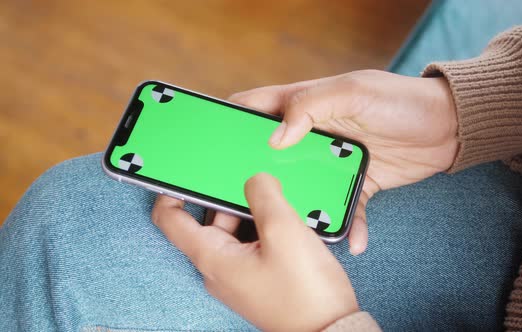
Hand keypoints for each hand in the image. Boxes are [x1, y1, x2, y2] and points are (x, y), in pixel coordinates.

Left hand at [152, 173, 358, 331]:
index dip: (171, 193)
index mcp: (213, 258)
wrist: (331, 330)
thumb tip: (256, 180)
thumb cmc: (305, 292)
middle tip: (254, 181)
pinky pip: (252, 243)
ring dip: (253, 212)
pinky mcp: (259, 277)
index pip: (171, 220)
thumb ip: (263, 195)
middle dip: (229, 197)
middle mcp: (220, 268)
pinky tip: (288, 221)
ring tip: (279, 202)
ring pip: (235, 230)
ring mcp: (239, 274)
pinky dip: (265, 228)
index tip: (184, 172)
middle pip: (210, 220)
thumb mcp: (283, 230)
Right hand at [229, 70, 457, 254]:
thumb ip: (311, 105)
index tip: (211, 151)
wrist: (448, 127)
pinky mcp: (356, 185)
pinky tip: (354, 242)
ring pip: (302, 191)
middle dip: (253, 181)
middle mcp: (312, 135)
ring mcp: (332, 163)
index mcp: (304, 105)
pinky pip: (344, 210)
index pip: (254, 110)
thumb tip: (275, 137)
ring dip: (297, 212)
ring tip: (291, 235)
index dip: (229, 126)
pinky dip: (348, 227)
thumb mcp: (354, 92)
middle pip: (270, 159)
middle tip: (239, 206)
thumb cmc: (401, 100)